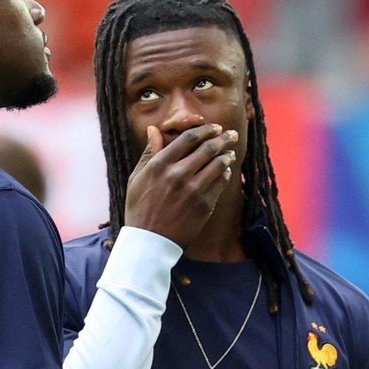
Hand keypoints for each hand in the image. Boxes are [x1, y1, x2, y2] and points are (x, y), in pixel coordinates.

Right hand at [123, 123, 237, 247]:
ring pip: (218, 165)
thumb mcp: (137, 177)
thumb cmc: (140, 208)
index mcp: (160, 165)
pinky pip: (220, 184)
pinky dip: (225, 174)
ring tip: (230, 153)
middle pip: (207, 149)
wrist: (149, 241)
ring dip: (226, 156)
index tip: (214, 127)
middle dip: (223, 139)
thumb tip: (153, 129)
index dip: (205, 130)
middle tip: (231, 135)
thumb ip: (149, 152)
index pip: (188, 139)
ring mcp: (193, 190)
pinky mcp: (204, 205)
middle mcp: (178, 174)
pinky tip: (225, 171)